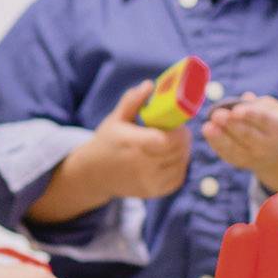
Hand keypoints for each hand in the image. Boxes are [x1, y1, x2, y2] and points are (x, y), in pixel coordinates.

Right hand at [84, 80, 193, 199]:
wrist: (93, 174)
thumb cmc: (107, 141)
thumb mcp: (115, 119)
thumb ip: (132, 101)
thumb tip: (149, 85)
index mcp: (132, 144)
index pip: (166, 141)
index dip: (178, 132)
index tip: (177, 125)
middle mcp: (141, 166)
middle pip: (178, 151)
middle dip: (183, 139)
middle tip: (178, 131)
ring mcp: (149, 182)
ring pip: (181, 163)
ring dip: (183, 151)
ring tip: (174, 143)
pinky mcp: (154, 192)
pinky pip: (178, 177)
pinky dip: (179, 166)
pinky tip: (171, 158)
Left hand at [202, 94, 277, 190]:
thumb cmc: (276, 125)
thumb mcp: (277, 111)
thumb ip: (261, 104)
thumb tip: (245, 97)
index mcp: (277, 127)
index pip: (264, 120)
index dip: (250, 115)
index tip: (236, 110)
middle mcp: (266, 145)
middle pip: (247, 135)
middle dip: (231, 125)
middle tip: (216, 114)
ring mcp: (253, 156)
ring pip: (235, 148)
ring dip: (219, 138)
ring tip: (207, 127)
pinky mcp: (242, 163)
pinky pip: (227, 154)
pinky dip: (216, 144)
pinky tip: (207, 131)